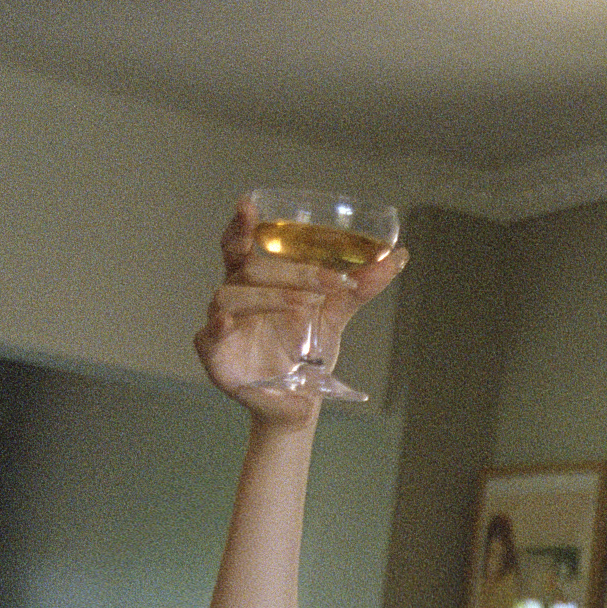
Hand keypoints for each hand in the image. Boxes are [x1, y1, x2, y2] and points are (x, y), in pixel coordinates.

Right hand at [192, 198, 407, 422]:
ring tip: (301, 306)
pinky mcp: (215, 354)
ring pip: (229, 296)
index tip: (248, 203)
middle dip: (287, 271)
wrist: (300, 403)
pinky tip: (228, 322)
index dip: (241, 223)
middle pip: (247, 268)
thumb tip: (397, 256)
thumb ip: (359, 286)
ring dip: (267, 297)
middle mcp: (236, 296)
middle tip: (324, 282)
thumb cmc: (307, 354)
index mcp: (257, 281)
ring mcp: (222, 324)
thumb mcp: (335, 315)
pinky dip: (218, 326)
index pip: (241, 243)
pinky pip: (209, 334)